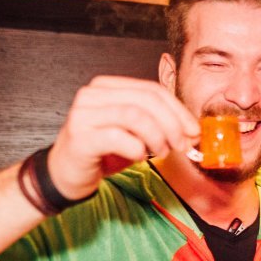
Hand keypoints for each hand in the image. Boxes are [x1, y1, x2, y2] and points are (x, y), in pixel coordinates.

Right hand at [48, 76, 200, 199]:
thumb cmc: (102, 151)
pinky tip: (138, 157)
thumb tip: (192, 130)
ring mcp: (83, 114)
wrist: (67, 173)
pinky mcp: (80, 137)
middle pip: (146, 100)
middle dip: (172, 124)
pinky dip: (136, 149)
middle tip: (182, 145)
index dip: (178, 110)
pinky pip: (118, 137)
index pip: (152, 89)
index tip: (193, 130)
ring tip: (161, 152)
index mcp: (108, 87)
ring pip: (135, 115)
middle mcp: (93, 95)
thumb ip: (158, 123)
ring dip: (156, 137)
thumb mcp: (134, 132)